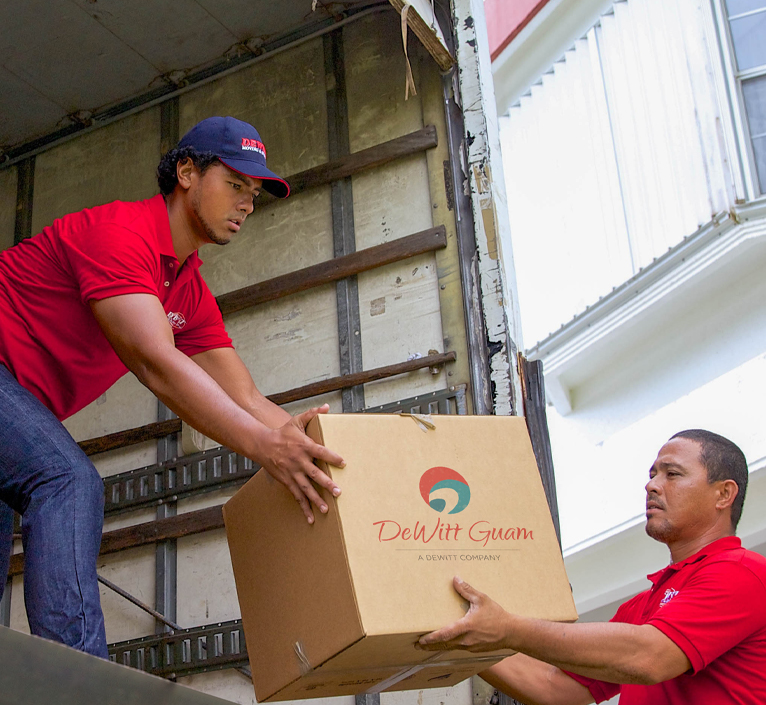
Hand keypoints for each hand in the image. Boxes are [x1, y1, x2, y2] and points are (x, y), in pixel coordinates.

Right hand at [261, 404, 344, 523]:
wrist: (262, 444)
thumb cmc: (283, 433)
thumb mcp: (297, 421)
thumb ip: (313, 414)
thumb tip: (327, 407)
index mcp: (304, 446)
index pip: (321, 452)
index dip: (332, 457)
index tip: (343, 463)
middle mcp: (299, 461)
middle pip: (314, 474)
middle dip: (326, 484)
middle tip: (338, 492)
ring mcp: (292, 473)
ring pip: (306, 488)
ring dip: (316, 499)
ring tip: (326, 509)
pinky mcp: (287, 481)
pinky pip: (297, 496)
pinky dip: (304, 508)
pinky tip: (311, 518)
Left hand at [418, 577, 512, 651]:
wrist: (512, 632)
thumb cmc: (497, 616)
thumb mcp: (482, 599)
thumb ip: (467, 590)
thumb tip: (455, 579)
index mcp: (466, 627)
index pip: (444, 635)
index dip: (431, 638)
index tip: (421, 639)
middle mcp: (466, 640)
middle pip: (443, 644)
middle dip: (430, 645)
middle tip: (418, 645)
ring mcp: (470, 646)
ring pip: (450, 647)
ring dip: (439, 646)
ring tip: (428, 645)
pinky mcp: (474, 649)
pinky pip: (458, 648)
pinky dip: (449, 646)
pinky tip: (447, 642)